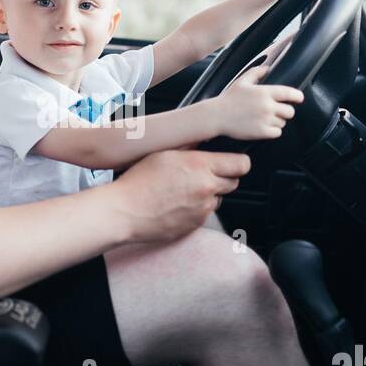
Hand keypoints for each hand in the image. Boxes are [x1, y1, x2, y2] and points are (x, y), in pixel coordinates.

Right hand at [111, 149, 250, 242]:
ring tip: (184, 191)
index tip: (231, 162)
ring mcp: (202, 209)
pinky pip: (204, 214)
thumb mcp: (164, 153)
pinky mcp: (195, 225)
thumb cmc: (138, 181)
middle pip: (233, 183)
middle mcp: (207, 188)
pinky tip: (177, 204)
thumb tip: (203, 140)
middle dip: (222, 178)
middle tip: (203, 175)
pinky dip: (196, 209)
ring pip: (218, 199)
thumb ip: (190, 147)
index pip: (241, 164)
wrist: (124, 211)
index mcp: (201, 166)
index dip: (237, 162)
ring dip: (209, 195)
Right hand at [208, 64, 302, 140]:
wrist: (217, 116)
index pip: (289, 93)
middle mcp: (268, 106)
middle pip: (290, 111)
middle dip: (285, 111)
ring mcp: (265, 120)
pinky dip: (273, 131)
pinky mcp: (262, 132)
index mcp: (265, 92)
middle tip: (277, 111)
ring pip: (283, 123)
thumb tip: (267, 67)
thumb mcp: (241, 81)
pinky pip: (277, 132)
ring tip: (266, 119)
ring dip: (277, 121)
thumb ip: (256, 72)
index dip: (297, 96)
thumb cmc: (228, 98)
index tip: (299, 98)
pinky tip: (264, 127)